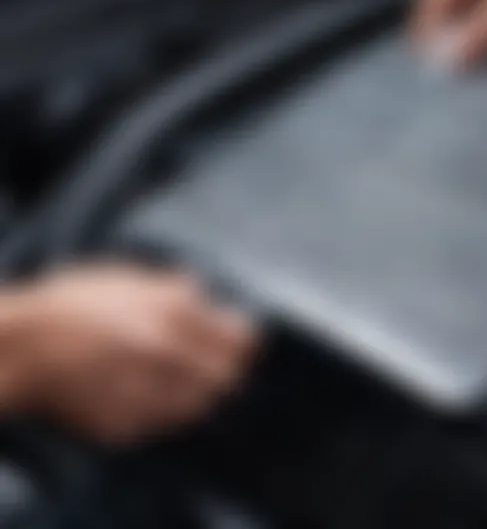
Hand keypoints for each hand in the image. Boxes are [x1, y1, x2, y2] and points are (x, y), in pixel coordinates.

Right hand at [0, 264, 256, 444]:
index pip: (240, 339)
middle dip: (228, 368)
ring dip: (200, 391)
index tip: (248, 340)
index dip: (247, 340)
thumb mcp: (132, 277)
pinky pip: (162, 422)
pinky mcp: (126, 425)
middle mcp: (169, 357)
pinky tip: (149, 392)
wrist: (21, 347)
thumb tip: (208, 297)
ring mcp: (147, 395)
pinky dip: (165, 410)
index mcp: (174, 315)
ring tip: (180, 375)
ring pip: (200, 404)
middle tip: (219, 360)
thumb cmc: (74, 302)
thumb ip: (177, 288)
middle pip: (227, 377)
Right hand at [411, 0, 486, 67]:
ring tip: (460, 70)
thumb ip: (485, 28)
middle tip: (438, 70)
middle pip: (444, 9)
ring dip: (460, 41)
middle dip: (439, 38)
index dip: (422, 27)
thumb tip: (455, 60)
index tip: (421, 58)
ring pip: (464, 17)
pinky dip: (481, 40)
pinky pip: (486, 21)